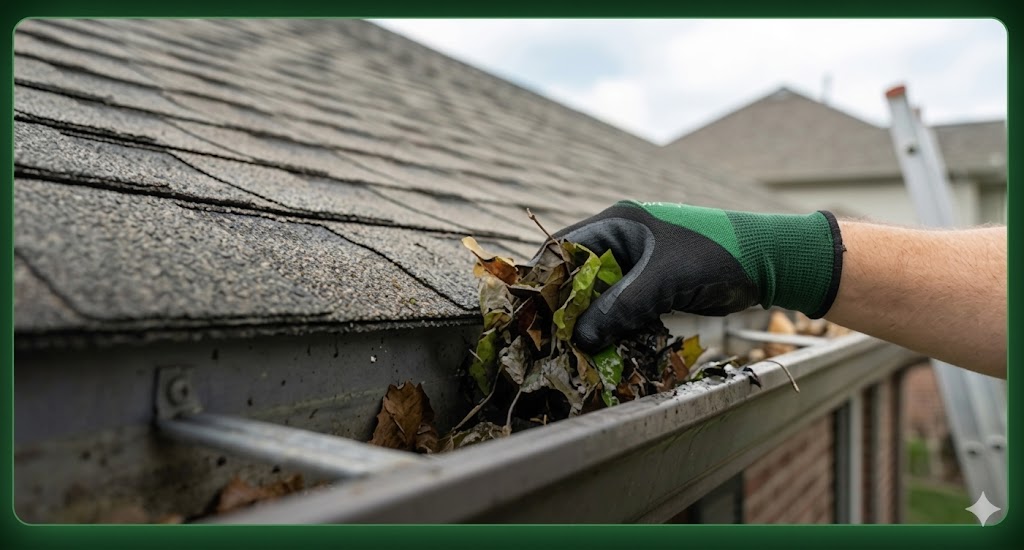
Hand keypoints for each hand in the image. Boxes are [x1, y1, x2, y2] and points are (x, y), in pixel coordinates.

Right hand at [550, 201, 844, 351]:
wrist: (770, 262)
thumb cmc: (717, 255)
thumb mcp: (664, 280)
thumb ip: (620, 306)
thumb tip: (580, 338)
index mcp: (617, 224)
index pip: (562, 249)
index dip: (544, 280)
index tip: (532, 315)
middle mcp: (621, 242)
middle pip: (577, 277)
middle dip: (566, 308)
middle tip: (553, 341)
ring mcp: (638, 266)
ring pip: (598, 297)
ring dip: (591, 322)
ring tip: (577, 352)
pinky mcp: (653, 288)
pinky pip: (622, 309)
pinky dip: (614, 328)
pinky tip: (608, 350)